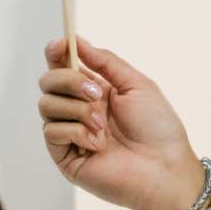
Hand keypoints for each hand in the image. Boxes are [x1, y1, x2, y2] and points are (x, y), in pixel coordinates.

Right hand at [38, 35, 204, 209]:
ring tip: (103, 125)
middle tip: (97, 92)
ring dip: (78, 109)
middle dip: (70, 80)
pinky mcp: (64, 155)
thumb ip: (106, 62)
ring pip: (46, 104)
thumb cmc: (158, 127)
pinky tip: (98, 144)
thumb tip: (77, 41)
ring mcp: (70, 132)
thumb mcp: (137, 84)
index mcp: (97, 90)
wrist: (164, 168)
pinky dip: (77, 132)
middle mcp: (79, 109)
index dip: (58, 53)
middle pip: (48, 81)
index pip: (64, 66)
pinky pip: (52, 131)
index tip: (60, 45)